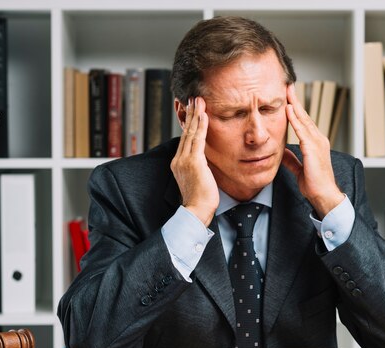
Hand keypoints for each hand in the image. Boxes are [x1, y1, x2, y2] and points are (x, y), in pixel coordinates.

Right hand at [170, 97, 217, 225]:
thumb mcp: (198, 180)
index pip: (184, 139)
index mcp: (178, 164)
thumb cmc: (200, 200)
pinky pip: (197, 140)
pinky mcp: (194, 162)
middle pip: (185, 132)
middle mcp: (179, 159)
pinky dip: (201, 126)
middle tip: (194, 99)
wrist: (196, 211)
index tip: (192, 112)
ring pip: (190, 133)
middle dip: (190, 114)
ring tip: (198, 101)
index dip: (188, 124)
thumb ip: (199, 169)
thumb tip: (206, 163)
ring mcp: (185, 160)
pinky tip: (204, 115)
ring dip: (195, 115)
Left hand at [282, 84, 344, 218]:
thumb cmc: (314, 183)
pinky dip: (295, 120)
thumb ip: (292, 159)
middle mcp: (318, 139)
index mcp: (316, 143)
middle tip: (288, 86)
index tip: (288, 98)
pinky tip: (288, 110)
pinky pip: (302, 131)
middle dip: (295, 101)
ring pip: (304, 120)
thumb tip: (283, 153)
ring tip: (287, 93)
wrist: (324, 195)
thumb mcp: (299, 169)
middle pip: (305, 116)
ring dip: (294, 106)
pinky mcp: (313, 149)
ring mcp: (317, 143)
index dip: (296, 109)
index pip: (304, 122)